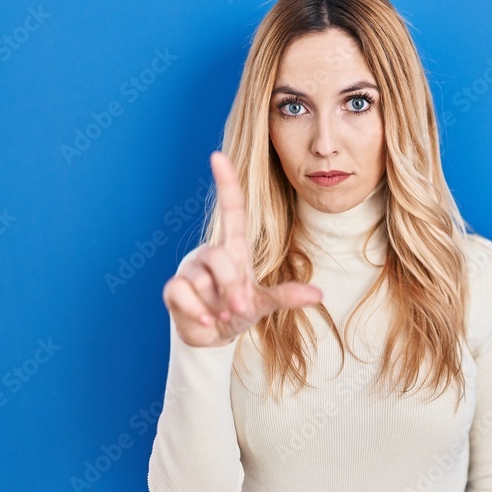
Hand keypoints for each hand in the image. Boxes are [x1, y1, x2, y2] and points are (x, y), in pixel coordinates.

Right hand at [162, 151, 322, 347]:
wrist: (213, 336)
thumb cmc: (239, 310)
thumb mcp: (264, 303)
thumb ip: (286, 296)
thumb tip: (318, 295)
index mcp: (235, 250)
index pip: (231, 210)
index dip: (226, 183)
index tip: (218, 155)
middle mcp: (210, 253)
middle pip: (220, 259)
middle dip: (232, 289)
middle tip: (237, 307)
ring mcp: (190, 268)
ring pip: (202, 282)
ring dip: (216, 306)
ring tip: (219, 312)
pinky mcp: (173, 288)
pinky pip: (182, 294)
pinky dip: (197, 313)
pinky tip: (205, 320)